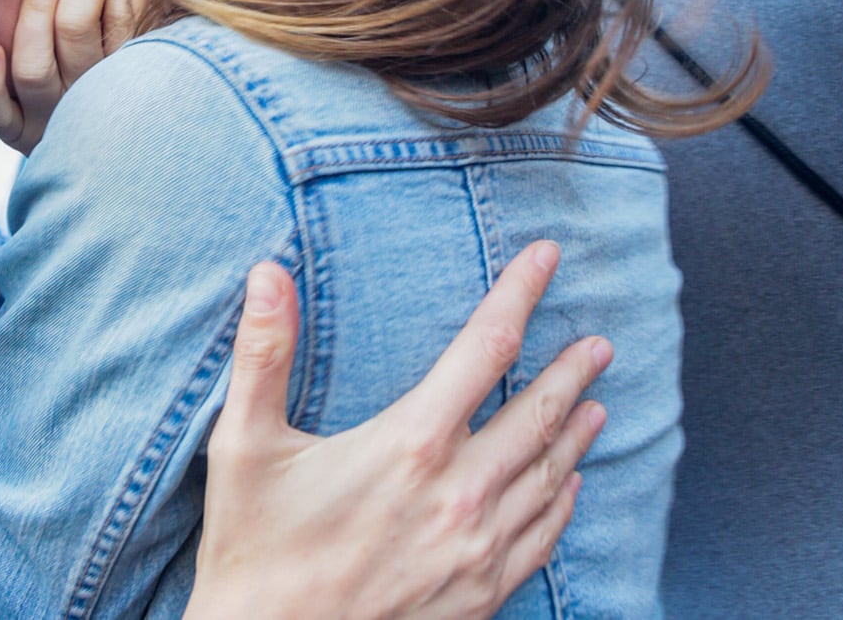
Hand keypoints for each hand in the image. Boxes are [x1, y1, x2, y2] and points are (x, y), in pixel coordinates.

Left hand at [0, 0, 147, 152]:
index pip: (124, 15)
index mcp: (122, 75)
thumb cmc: (120, 84)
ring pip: (35, 68)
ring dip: (36, 14)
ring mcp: (49, 117)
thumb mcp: (138, 44)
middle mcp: (84, 96)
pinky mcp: (17, 136)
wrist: (105, 164)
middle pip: (81, 32)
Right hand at [188, 242, 610, 619]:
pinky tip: (568, 487)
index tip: (548, 257)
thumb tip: (267, 273)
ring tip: (595, 404)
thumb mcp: (245, 443)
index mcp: (411, 445)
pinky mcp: (481, 595)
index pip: (485, 348)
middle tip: (598, 344)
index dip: (520, 294)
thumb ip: (263, 352)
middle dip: (571, 372)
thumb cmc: (253, 548)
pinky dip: (562, 503)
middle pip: (538, 414)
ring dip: (575, 434)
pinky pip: (542, 538)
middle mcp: (459, 494)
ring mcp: (477, 549)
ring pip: (549, 477)